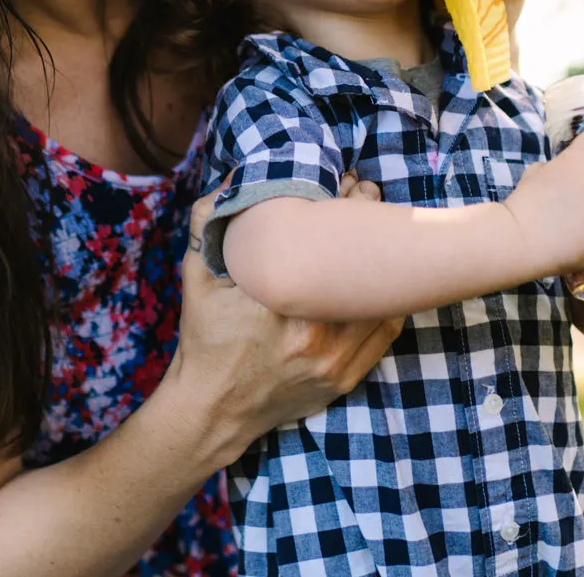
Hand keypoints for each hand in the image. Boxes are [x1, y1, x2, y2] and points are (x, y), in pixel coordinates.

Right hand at [174, 173, 402, 463]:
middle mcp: (315, 333)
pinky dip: (387, 303)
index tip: (348, 185)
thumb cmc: (205, 338)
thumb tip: (234, 175)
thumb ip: (208, 218)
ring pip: (381, 300)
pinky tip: (379, 282)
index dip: (348, 204)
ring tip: (377, 235)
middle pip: (362, 265)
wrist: (211, 409)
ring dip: (384, 265)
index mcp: (280, 302)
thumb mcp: (196, 274)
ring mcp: (334, 360)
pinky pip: (384, 333)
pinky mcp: (344, 379)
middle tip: (367, 198)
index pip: (331, 239)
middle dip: (369, 225)